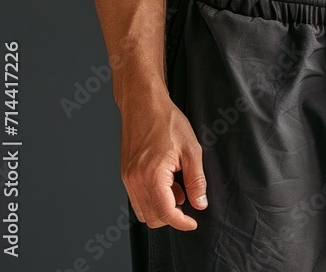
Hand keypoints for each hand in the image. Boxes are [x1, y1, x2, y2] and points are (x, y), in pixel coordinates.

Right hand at [120, 89, 207, 230]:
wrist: (143, 103)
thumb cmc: (167, 121)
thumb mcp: (191, 149)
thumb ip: (196, 180)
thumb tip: (200, 204)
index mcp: (152, 175)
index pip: (165, 213)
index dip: (181, 223)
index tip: (193, 222)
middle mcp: (135, 180)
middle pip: (152, 218)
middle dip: (171, 214)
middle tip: (186, 194)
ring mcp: (128, 178)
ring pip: (143, 211)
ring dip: (161, 207)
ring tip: (176, 184)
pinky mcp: (125, 173)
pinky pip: (137, 198)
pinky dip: (152, 198)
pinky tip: (165, 180)